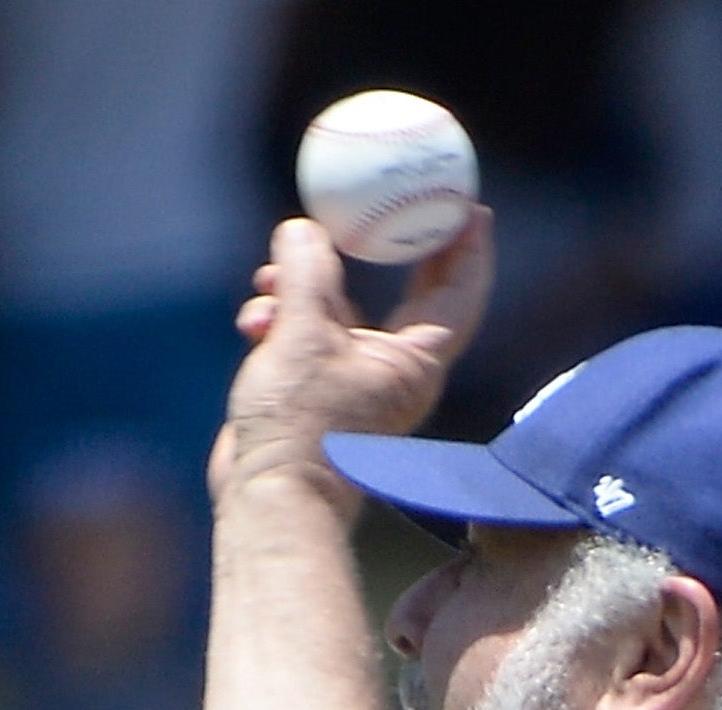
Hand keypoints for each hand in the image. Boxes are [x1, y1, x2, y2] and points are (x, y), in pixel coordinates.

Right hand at [211, 209, 492, 516]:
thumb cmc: (299, 426)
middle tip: (393, 200)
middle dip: (394, 246)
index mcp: (415, 362)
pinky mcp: (317, 390)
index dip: (468, 246)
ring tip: (268, 276)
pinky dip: (280, 320)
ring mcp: (355, 380)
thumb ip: (306, 271)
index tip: (469, 205)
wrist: (268, 496)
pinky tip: (252, 321)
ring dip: (303, 286)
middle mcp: (394, 370)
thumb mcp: (302, 331)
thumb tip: (303, 229)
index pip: (461, 294)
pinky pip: (306, 336)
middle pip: (410, 293)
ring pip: (341, 311)